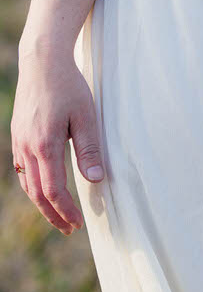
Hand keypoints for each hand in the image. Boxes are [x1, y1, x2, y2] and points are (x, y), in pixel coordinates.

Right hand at [10, 51, 103, 234]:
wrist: (43, 62)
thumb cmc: (69, 86)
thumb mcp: (86, 116)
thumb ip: (90, 149)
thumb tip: (96, 179)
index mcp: (45, 145)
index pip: (53, 191)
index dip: (65, 210)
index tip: (78, 224)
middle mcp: (27, 147)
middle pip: (36, 193)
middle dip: (53, 214)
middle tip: (70, 229)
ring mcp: (19, 142)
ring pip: (27, 183)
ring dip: (42, 203)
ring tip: (59, 214)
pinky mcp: (18, 135)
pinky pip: (23, 169)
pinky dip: (33, 185)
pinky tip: (44, 188)